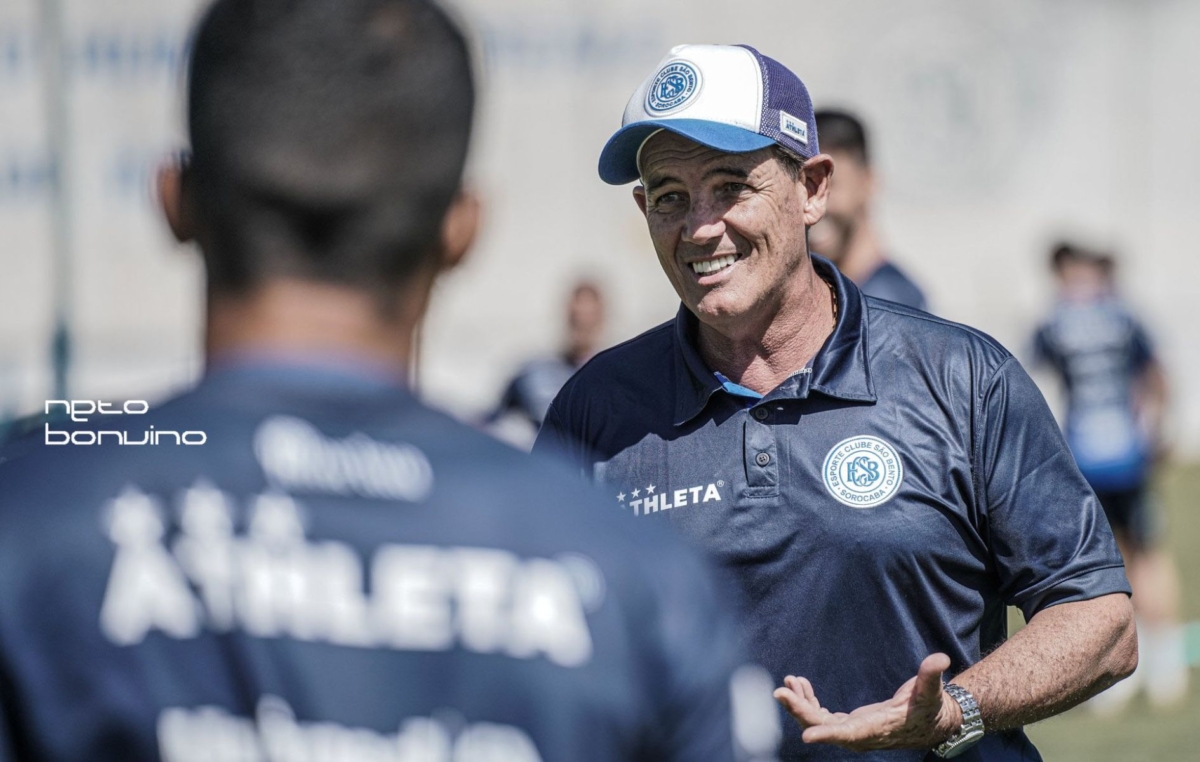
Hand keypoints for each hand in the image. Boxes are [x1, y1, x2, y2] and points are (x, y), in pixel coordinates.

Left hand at [772, 653, 963, 750]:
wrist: (931, 723)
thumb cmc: (930, 707)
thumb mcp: (931, 692)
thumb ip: (931, 676)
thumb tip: (940, 659)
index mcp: (877, 729)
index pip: (848, 735)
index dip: (826, 735)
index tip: (804, 735)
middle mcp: (860, 736)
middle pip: (823, 728)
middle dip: (800, 711)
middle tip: (780, 692)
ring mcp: (852, 732)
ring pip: (818, 723)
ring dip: (800, 704)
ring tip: (787, 683)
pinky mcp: (850, 725)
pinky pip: (822, 717)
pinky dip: (809, 701)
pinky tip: (800, 685)